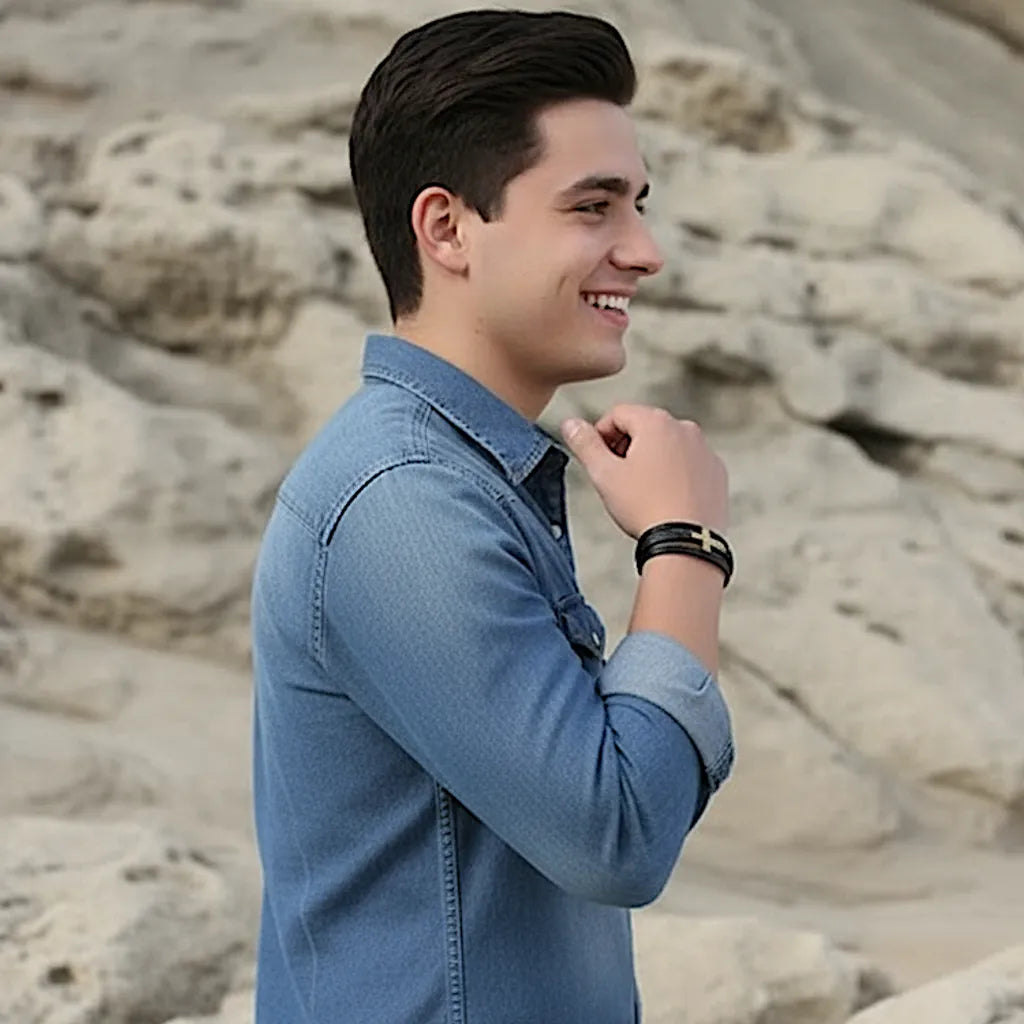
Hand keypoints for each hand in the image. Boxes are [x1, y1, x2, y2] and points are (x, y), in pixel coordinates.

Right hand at [560, 405, 728, 539]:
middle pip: (645, 428)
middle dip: (627, 448)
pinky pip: (689, 466)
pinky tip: (665, 500)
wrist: (686, 543)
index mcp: (656, 423)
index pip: (617, 414)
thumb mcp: (604, 474)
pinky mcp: (717, 474)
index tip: (597, 459)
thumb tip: (571, 425)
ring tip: (642, 493)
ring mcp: (705, 451)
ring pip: (668, 447)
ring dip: (652, 462)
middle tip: (617, 479)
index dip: (600, 435)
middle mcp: (685, 429)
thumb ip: (584, 444)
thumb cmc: (646, 508)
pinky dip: (676, 476)